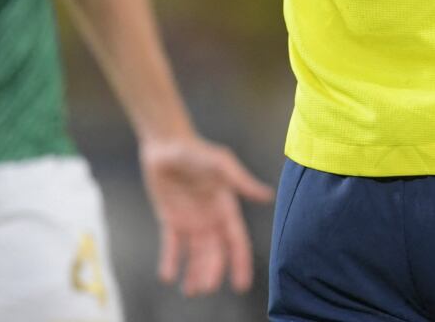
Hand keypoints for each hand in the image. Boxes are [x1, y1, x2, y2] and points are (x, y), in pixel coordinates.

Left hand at [139, 133, 273, 295]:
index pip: (236, 241)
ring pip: (195, 254)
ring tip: (191, 290)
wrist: (166, 142)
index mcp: (226, 208)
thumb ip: (241, 181)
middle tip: (206, 289)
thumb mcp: (221, 164)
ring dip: (195, 272)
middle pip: (215, 253)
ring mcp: (191, 221)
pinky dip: (170, 261)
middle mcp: (211, 218)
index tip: (240, 285)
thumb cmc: (196, 150)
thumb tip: (269, 195)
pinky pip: (171, 245)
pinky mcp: (171, 219)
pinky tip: (167, 276)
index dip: (239, 263)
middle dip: (212, 272)